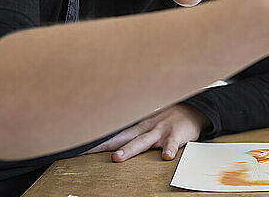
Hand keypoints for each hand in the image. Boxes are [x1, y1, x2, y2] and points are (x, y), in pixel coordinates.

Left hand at [82, 104, 208, 161]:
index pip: (112, 134)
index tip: (76, 146)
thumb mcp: (147, 123)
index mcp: (137, 127)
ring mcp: (160, 131)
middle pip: (121, 137)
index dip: (95, 141)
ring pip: (143, 141)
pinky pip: (172, 144)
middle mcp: (145, 128)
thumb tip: (111, 140)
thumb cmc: (166, 120)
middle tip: (86, 151)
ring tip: (118, 157)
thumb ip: (132, 132)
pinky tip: (166, 157)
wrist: (192, 111)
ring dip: (130, 149)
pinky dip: (169, 149)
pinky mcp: (176, 135)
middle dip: (104, 145)